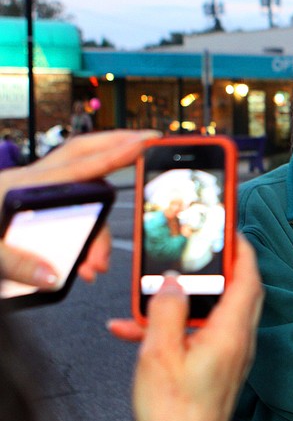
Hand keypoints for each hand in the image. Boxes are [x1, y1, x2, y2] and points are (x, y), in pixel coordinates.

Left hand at [0, 131, 158, 284]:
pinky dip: (79, 220)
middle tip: (144, 144)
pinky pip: (61, 199)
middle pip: (83, 153)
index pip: (83, 165)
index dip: (118, 153)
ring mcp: (25, 188)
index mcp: (26, 186)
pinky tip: (78, 255)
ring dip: (97, 212)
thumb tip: (55, 278)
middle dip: (117, 147)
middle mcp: (30, 181)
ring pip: (75, 182)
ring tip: (98, 262)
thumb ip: (18, 265)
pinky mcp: (18, 199)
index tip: (145, 142)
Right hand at [109, 235, 263, 420]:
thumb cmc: (176, 415)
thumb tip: (170, 281)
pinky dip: (180, 326)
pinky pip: (204, 333)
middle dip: (221, 266)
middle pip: (240, 289)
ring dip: (190, 299)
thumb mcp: (158, 354)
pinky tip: (143, 331)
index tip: (230, 228)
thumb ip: (165, 311)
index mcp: (230, 333)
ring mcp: (231, 354)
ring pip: (219, 311)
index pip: (248, 277)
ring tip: (155, 295)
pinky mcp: (220, 366)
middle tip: (201, 248)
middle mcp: (238, 341)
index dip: (241, 248)